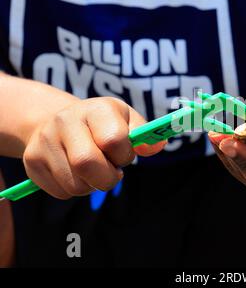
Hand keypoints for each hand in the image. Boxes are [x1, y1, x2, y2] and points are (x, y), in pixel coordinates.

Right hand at [23, 97, 165, 198]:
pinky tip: (76, 173)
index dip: (124, 155)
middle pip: (87, 163)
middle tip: (113, 173)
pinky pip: (61, 192)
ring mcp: (44, 141)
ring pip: (75, 184)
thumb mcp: (125, 119)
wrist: (56, 120)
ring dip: (92, 186)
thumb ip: (144, 133)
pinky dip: (75, 190)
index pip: (114, 139)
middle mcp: (65, 120)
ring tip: (93, 170)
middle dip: (107, 178)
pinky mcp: (32, 162)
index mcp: (95, 109)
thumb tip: (158, 146)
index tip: (124, 154)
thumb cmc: (102, 124)